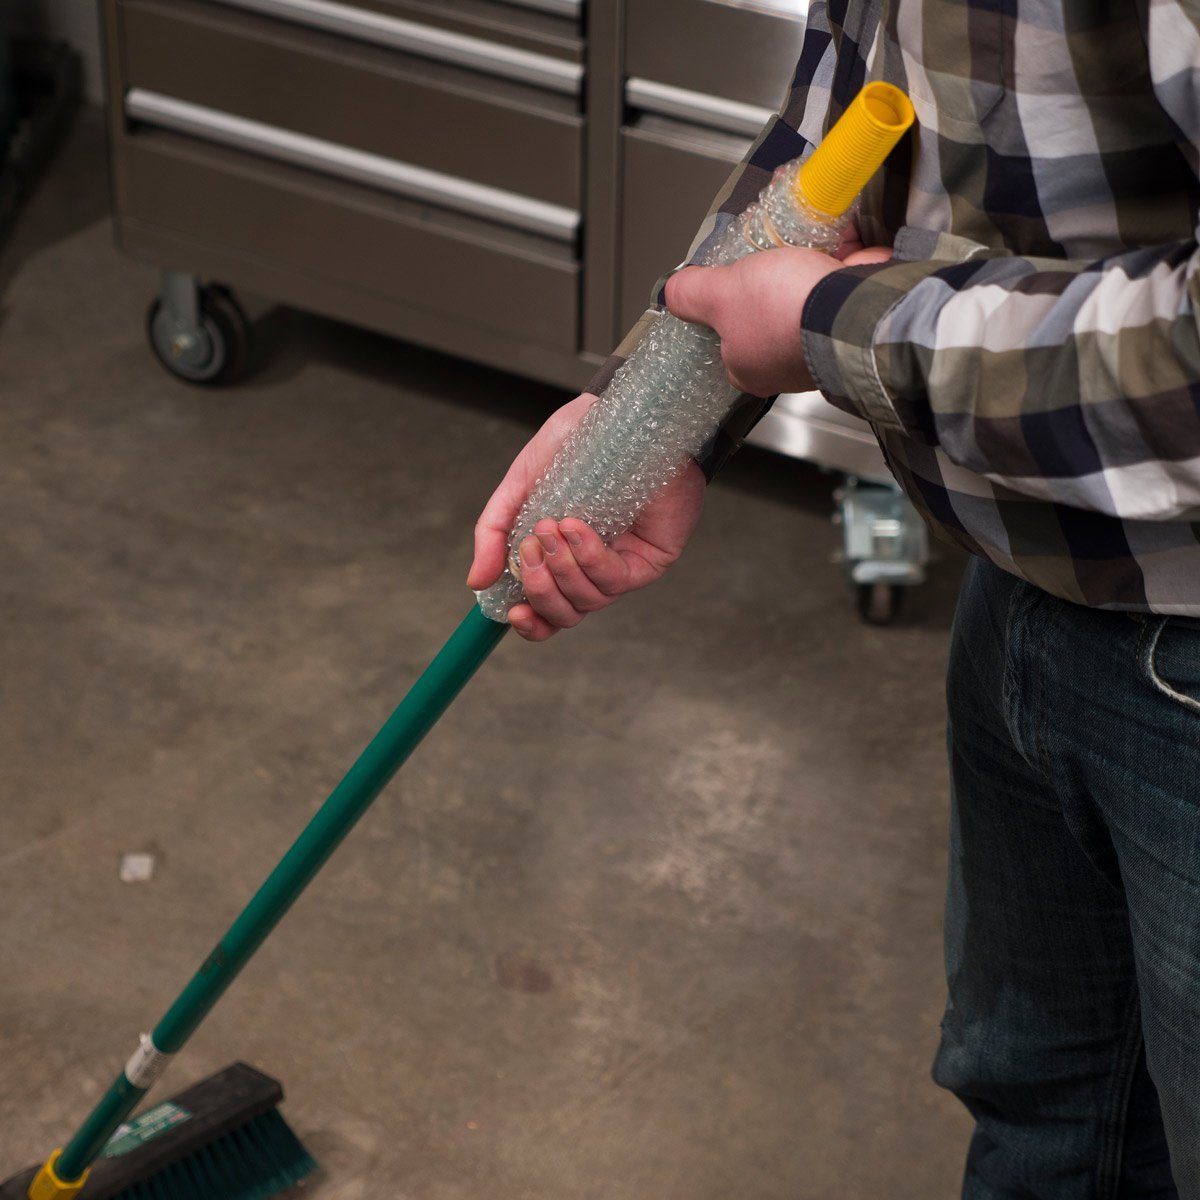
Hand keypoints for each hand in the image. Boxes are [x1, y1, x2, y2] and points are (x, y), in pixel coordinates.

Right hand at [468, 393, 705, 640]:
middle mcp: (592, 570)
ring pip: (589, 600)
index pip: (548, 614)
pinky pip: (615, 579)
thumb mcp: (520, 488)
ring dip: (563, 569)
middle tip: (531, 550)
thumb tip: (476, 582)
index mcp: (562, 562)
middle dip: (541, 590)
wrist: (616, 415)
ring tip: (553, 527)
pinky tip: (576, 528)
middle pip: (566, 615)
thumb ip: (495, 534)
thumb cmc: (573, 447)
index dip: (531, 625)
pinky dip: (589, 557)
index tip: (513, 612)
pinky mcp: (650, 558)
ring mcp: (622, 566)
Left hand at [663, 243, 893, 396]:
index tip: (729, 286)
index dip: (725, 312)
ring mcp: (824, 344)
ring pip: (810, 301)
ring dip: (810, 269)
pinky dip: (845, 265)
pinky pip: (846, 288)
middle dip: (772, 283)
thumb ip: (693, 294)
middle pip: (769, 317)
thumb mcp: (721, 294)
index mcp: (749, 369)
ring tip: (805, 241)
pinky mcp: (858, 321)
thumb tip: (671, 294)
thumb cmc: (783, 311)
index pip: (727, 343)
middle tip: (768, 258)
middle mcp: (787, 365)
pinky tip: (841, 243)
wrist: (853, 308)